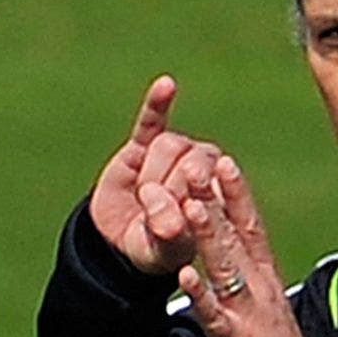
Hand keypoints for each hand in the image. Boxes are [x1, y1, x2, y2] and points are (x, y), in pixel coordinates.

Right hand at [90, 76, 223, 275]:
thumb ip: (166, 234)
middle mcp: (203, 167)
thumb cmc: (152, 249)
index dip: (191, 200)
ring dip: (151, 175)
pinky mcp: (143, 144)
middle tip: (153, 216)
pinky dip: (158, 104)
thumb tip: (168, 220)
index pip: (214, 183)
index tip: (179, 217)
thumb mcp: (160, 251)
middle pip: (193, 161)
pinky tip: (166, 85)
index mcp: (219, 193)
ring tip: (142, 198)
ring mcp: (174, 154)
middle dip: (168, 191)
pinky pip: (153, 120)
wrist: (118, 242)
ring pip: (168, 146)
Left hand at [176, 154, 319, 336]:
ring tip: (191, 206)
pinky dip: (200, 293)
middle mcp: (259, 288)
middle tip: (201, 162)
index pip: (252, 227)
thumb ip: (251, 279)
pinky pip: (215, 313)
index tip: (223, 160)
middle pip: (238, 236)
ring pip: (226, 267)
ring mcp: (247, 312)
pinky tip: (185, 274)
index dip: (237, 194)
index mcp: (266, 278)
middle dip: (219, 199)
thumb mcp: (266, 309)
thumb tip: (235, 253)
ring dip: (209, 235)